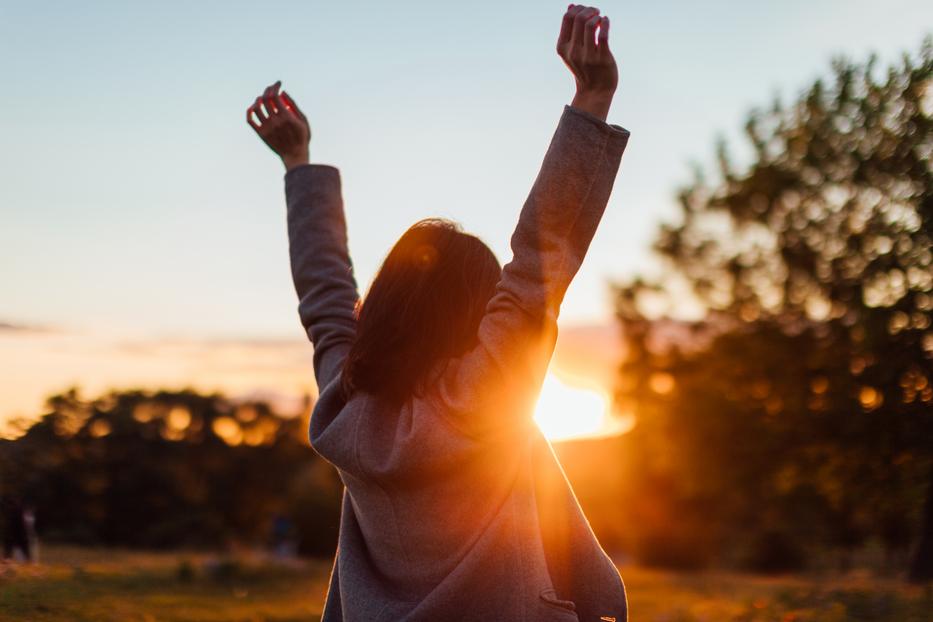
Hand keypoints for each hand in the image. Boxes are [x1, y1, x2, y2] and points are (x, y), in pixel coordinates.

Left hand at [247, 81, 310, 170]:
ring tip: (262, 99)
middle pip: (265, 99)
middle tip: (271, 88)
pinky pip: (250, 120)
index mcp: (286, 117)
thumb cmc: (302, 137)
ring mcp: (266, 128)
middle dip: (268, 90)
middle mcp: (275, 122)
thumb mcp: (303, 120)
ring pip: (256, 108)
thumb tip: (283, 93)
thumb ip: (294, 105)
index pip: (275, 96)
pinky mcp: (261, 134)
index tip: (278, 83)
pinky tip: (253, 108)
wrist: (295, 156)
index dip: (275, 86)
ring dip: (258, 100)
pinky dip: (249, 111)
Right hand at [557, 5, 617, 120]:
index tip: (586, 11)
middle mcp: (573, 52)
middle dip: (589, 9)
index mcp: (563, 48)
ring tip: (601, 18)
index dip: (578, 8)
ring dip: (597, 16)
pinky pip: (604, 34)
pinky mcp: (602, 58)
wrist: (594, 91)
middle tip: (596, 12)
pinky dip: (606, 23)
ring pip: (591, 24)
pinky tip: (606, 21)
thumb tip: (571, 5)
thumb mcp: (572, 49)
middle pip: (579, 18)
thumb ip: (571, 29)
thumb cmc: (584, 67)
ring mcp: (587, 56)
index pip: (567, 18)